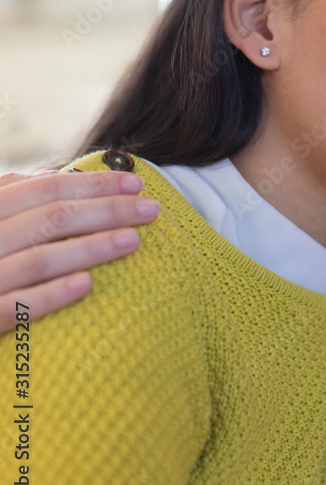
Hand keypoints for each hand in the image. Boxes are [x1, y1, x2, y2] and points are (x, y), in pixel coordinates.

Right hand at [0, 170, 159, 331]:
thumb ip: (12, 196)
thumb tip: (60, 175)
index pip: (44, 189)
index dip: (93, 184)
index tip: (136, 184)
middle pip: (50, 217)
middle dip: (106, 209)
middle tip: (152, 210)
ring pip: (38, 258)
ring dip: (90, 247)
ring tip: (133, 241)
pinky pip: (14, 309)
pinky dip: (49, 296)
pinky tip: (86, 286)